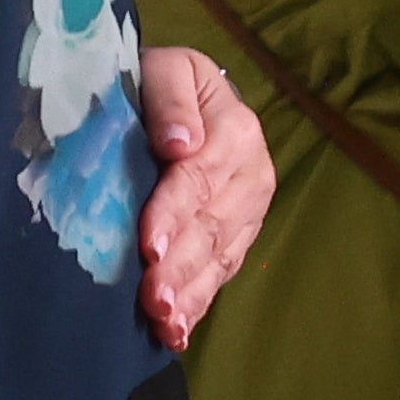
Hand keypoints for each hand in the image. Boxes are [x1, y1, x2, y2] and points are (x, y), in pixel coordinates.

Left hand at [134, 48, 270, 351]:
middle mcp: (250, 173)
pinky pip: (220, 272)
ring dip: (190, 293)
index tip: (148, 245)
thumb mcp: (165, 68)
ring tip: (164, 322)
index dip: (173, 213)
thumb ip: (171, 99)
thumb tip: (182, 142)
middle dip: (180, 267)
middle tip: (152, 300)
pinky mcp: (238, 234)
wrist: (180, 92)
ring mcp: (247, 209)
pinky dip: (198, 303)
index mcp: (235, 129)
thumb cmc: (162, 79)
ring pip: (218, 257)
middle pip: (211, 226)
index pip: (198, 178)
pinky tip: (177, 331)